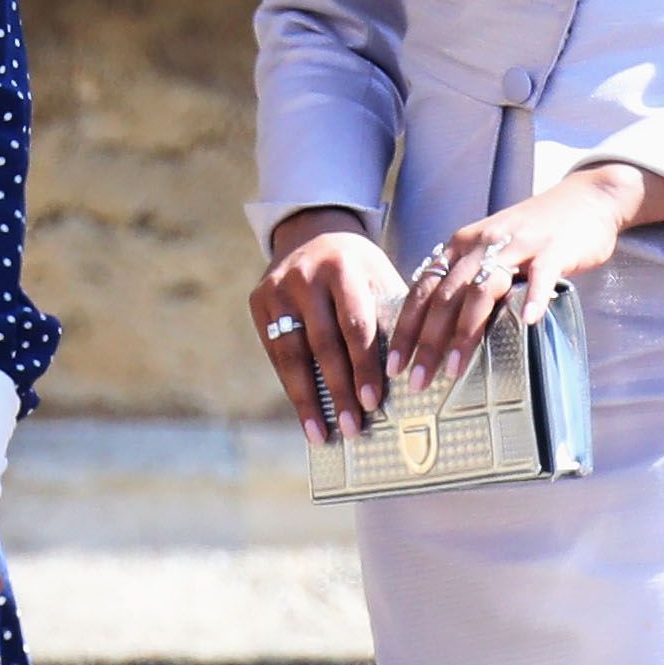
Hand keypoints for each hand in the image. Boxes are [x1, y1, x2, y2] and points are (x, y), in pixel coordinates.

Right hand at [251, 206, 406, 443]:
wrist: (312, 232)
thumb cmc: (358, 267)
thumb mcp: (378, 277)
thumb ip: (387, 317)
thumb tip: (404, 377)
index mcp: (342, 268)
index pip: (355, 325)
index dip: (363, 366)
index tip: (372, 401)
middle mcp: (304, 277)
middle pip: (323, 344)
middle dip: (338, 390)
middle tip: (351, 427)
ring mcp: (276, 290)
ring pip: (292, 355)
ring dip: (308, 399)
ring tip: (321, 432)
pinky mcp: (259, 303)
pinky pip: (276, 354)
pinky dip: (291, 386)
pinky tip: (305, 412)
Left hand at [385, 163, 663, 392]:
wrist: (583, 199)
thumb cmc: (531, 234)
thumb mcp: (487, 250)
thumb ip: (463, 280)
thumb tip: (434, 327)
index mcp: (460, 246)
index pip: (422, 290)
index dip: (405, 328)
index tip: (392, 365)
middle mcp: (480, 244)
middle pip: (444, 296)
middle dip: (426, 342)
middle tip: (417, 381)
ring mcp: (517, 246)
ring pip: (482, 290)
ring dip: (465, 332)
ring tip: (454, 369)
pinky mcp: (552, 250)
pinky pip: (539, 276)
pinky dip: (531, 299)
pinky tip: (526, 323)